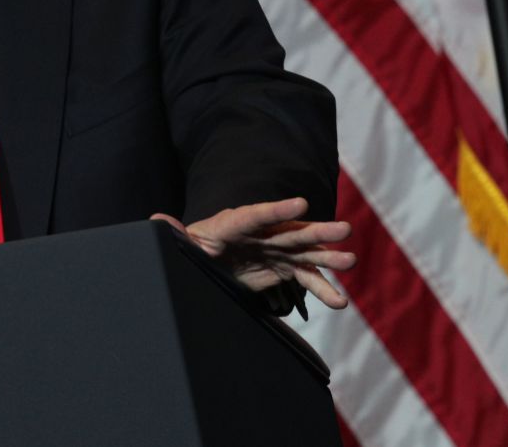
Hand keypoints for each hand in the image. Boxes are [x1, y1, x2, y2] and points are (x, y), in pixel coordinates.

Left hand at [151, 197, 355, 309]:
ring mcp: (275, 249)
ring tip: (351, 261)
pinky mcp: (283, 267)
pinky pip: (306, 278)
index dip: (278, 210)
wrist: (204, 263)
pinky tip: (340, 303)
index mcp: (233, 224)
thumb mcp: (182, 245)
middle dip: (317, 231)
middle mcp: (261, 232)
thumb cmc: (191, 250)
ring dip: (329, 258)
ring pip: (306, 252)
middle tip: (344, 230)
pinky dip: (323, 289)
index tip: (301, 204)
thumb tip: (156, 220)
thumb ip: (176, 235)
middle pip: (290, 231)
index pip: (256, 216)